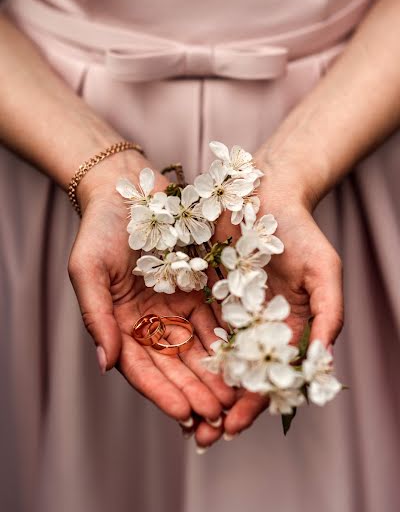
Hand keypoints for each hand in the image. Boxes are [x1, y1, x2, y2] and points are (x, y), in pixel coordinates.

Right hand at [68, 152, 234, 429]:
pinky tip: (245, 356)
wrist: (127, 189)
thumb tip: (106, 364)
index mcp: (121, 323)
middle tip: (220, 416)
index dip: (162, 393)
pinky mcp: (198, 288)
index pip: (142, 368)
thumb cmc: (99, 228)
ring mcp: (175, 305)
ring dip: (216, 373)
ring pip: (198, 348)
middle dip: (196, 392)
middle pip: (175, 365)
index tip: (184, 414)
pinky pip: (215, 318)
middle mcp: (150, 321)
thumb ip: (96, 315)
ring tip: (237, 396)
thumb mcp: (88, 269)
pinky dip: (227, 339)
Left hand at [194, 153, 343, 447]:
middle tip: (200, 436)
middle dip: (218, 405)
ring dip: (195, 386)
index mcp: (284, 327)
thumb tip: (323, 360)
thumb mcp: (323, 270)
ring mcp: (227, 310)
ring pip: (209, 356)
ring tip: (179, 415)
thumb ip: (329, 313)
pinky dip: (179, 348)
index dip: (253, 402)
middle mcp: (254, 324)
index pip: (267, 373)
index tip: (233, 425)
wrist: (264, 191)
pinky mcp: (203, 292)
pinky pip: (188, 323)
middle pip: (235, 374)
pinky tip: (164, 368)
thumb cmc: (300, 230)